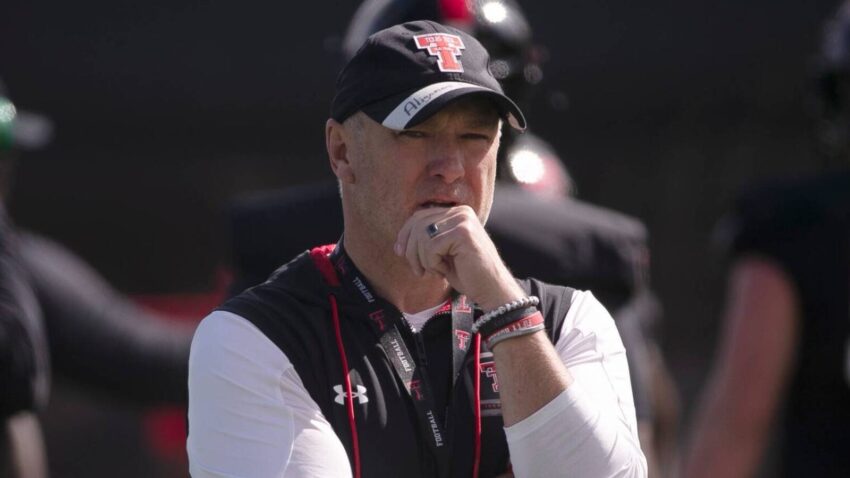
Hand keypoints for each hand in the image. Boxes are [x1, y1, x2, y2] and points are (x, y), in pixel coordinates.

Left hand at [394, 206, 523, 310]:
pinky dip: (432, 263)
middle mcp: (460, 212)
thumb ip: (427, 241)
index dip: (405, 234)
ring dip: (422, 259)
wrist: (491, 289)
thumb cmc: (467, 274)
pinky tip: (443, 271)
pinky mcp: (463, 233)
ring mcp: (463, 220)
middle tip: (419, 270)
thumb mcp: (443, 253)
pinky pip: (431, 246)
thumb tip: (400, 242)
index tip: (400, 252)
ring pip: (422, 235)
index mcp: (456, 213)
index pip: (419, 216)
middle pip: (418, 223)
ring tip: (435, 271)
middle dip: (411, 250)